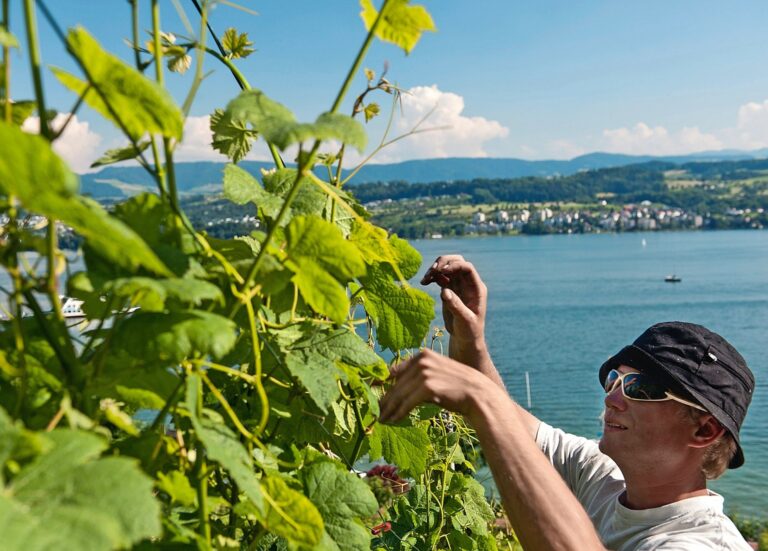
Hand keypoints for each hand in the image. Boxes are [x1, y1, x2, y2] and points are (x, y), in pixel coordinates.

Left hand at [378, 349, 493, 423]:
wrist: (478, 394)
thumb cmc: (457, 387)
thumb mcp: (437, 373)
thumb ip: (418, 374)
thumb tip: (397, 384)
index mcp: (422, 354)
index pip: (394, 369)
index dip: (381, 382)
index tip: (371, 392)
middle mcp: (422, 360)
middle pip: (395, 384)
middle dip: (383, 399)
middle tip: (374, 411)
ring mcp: (424, 373)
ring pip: (398, 395)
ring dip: (388, 409)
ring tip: (381, 419)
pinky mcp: (427, 387)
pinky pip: (406, 403)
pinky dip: (398, 413)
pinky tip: (393, 421)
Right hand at [420, 255, 486, 347]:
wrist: (464, 338)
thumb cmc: (469, 330)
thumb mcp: (464, 320)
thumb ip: (456, 306)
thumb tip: (444, 291)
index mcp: (476, 288)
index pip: (467, 268)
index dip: (455, 265)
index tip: (442, 271)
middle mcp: (468, 283)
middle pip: (457, 262)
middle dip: (444, 263)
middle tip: (432, 270)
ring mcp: (458, 285)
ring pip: (447, 267)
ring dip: (435, 269)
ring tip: (425, 278)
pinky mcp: (449, 289)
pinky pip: (440, 277)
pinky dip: (432, 277)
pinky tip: (424, 282)